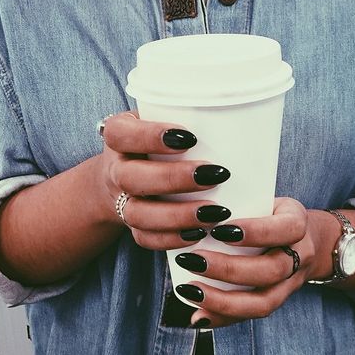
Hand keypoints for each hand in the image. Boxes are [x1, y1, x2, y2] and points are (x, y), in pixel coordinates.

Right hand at [98, 112, 231, 248]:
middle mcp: (115, 170)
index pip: (122, 134)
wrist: (124, 173)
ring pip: (139, 214)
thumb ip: (185, 115)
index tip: (190, 138)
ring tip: (216, 212)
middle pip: (131, 178)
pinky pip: (145, 238)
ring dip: (178, 215)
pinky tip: (199, 233)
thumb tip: (239, 115)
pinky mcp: (132, 226)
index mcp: (117, 137)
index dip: (151, 137)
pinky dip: (172, 239)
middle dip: (173, 179)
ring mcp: (120, 201)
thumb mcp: (160, 118)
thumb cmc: (155, 140)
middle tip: (215, 174)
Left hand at [174, 198, 320, 327]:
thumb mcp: (264, 200)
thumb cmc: (271, 214)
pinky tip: (199, 315)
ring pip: (264, 302)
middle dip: (228, 269)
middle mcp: (300, 256)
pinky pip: (251, 316)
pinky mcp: (277, 301)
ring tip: (190, 291)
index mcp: (298, 223)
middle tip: (192, 260)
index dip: (255, 232)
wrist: (306, 238)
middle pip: (272, 270)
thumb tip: (199, 217)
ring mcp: (291, 283)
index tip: (219, 229)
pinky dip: (223, 318)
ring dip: (223, 301)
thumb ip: (239, 206)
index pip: (285, 228)